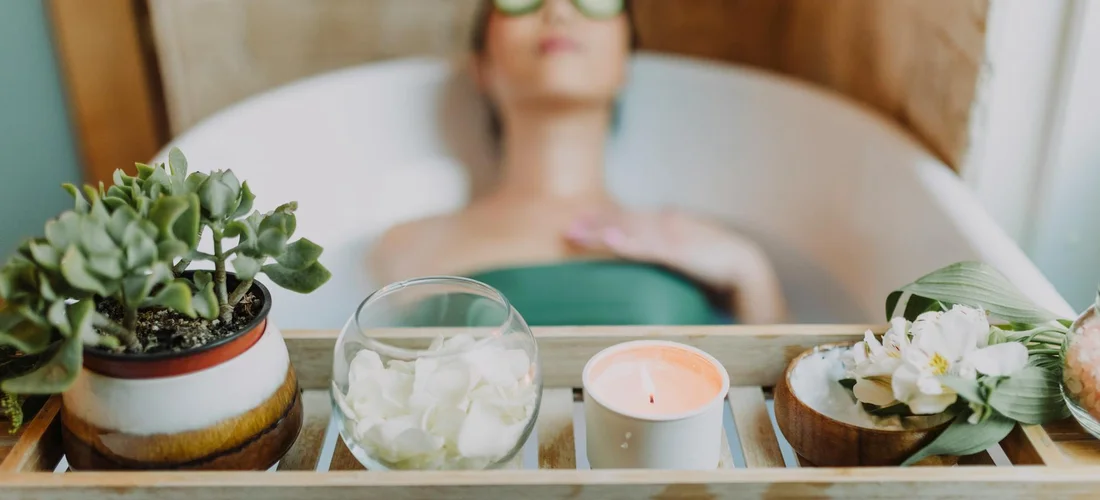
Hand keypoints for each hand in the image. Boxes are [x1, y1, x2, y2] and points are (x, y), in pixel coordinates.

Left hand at [564, 209, 786, 322]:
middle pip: (625, 220)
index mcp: (669, 223)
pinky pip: (650, 247)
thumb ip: (666, 252)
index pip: (630, 216)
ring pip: (631, 231)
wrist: (747, 267)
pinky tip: (611, 242)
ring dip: (603, 231)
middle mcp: (668, 223)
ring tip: (578, 233)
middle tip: (568, 229)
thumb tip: (648, 253)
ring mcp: (673, 236)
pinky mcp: (681, 252)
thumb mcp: (686, 256)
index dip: (604, 216)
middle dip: (595, 223)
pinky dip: (629, 243)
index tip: (580, 219)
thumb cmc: (717, 265)